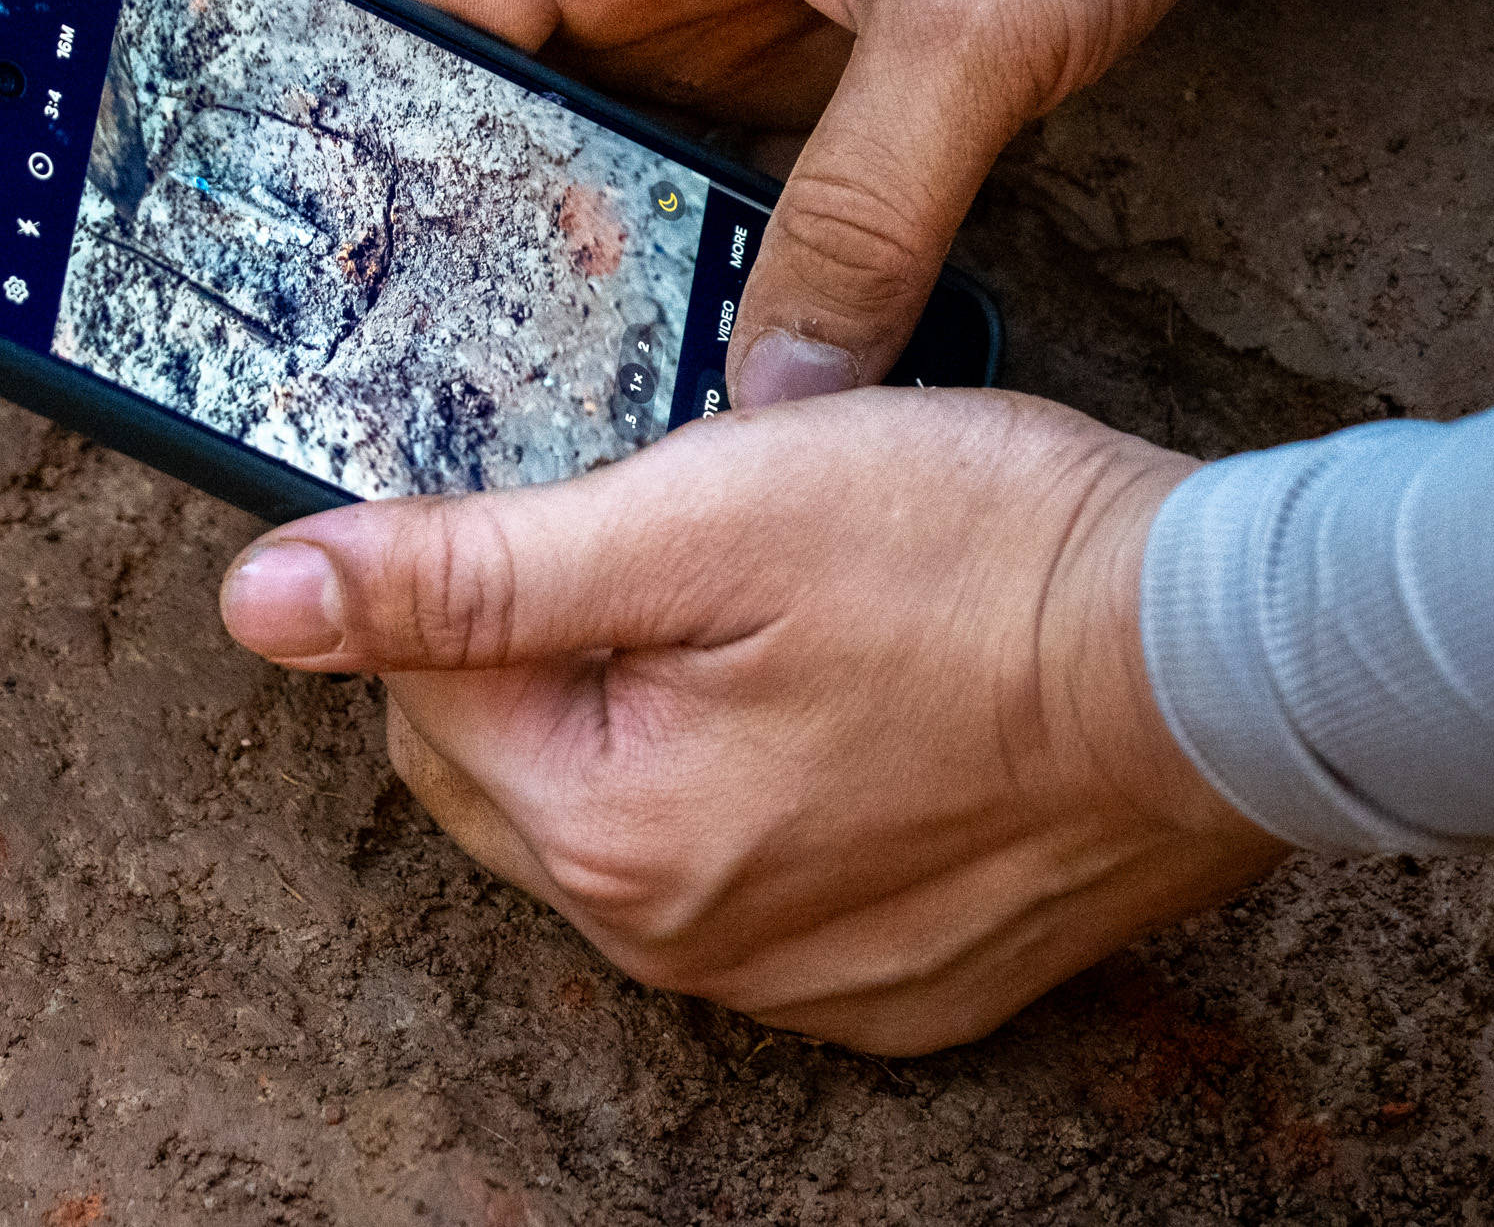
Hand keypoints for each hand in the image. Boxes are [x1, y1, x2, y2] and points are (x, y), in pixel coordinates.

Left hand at [217, 388, 1289, 1053]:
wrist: (1233, 655)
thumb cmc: (981, 558)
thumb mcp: (693, 512)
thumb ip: (464, 569)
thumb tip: (259, 597)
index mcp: (608, 836)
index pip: (418, 689)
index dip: (489, 571)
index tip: (607, 504)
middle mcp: (684, 948)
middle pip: (507, 771)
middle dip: (554, 653)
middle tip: (691, 550)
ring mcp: (797, 985)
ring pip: (626, 823)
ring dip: (653, 718)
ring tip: (781, 619)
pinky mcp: (894, 989)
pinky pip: (749, 880)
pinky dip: (760, 791)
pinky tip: (843, 707)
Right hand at [365, 0, 1387, 401]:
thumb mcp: (969, 24)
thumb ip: (864, 220)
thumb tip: (775, 403)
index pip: (414, 4)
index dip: (349, 123)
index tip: (321, 264)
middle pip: (506, 92)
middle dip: (475, 225)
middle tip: (439, 381)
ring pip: (627, 126)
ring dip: (603, 235)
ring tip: (560, 388)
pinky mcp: (844, 5)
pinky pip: (743, 137)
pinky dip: (722, 224)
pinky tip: (719, 333)